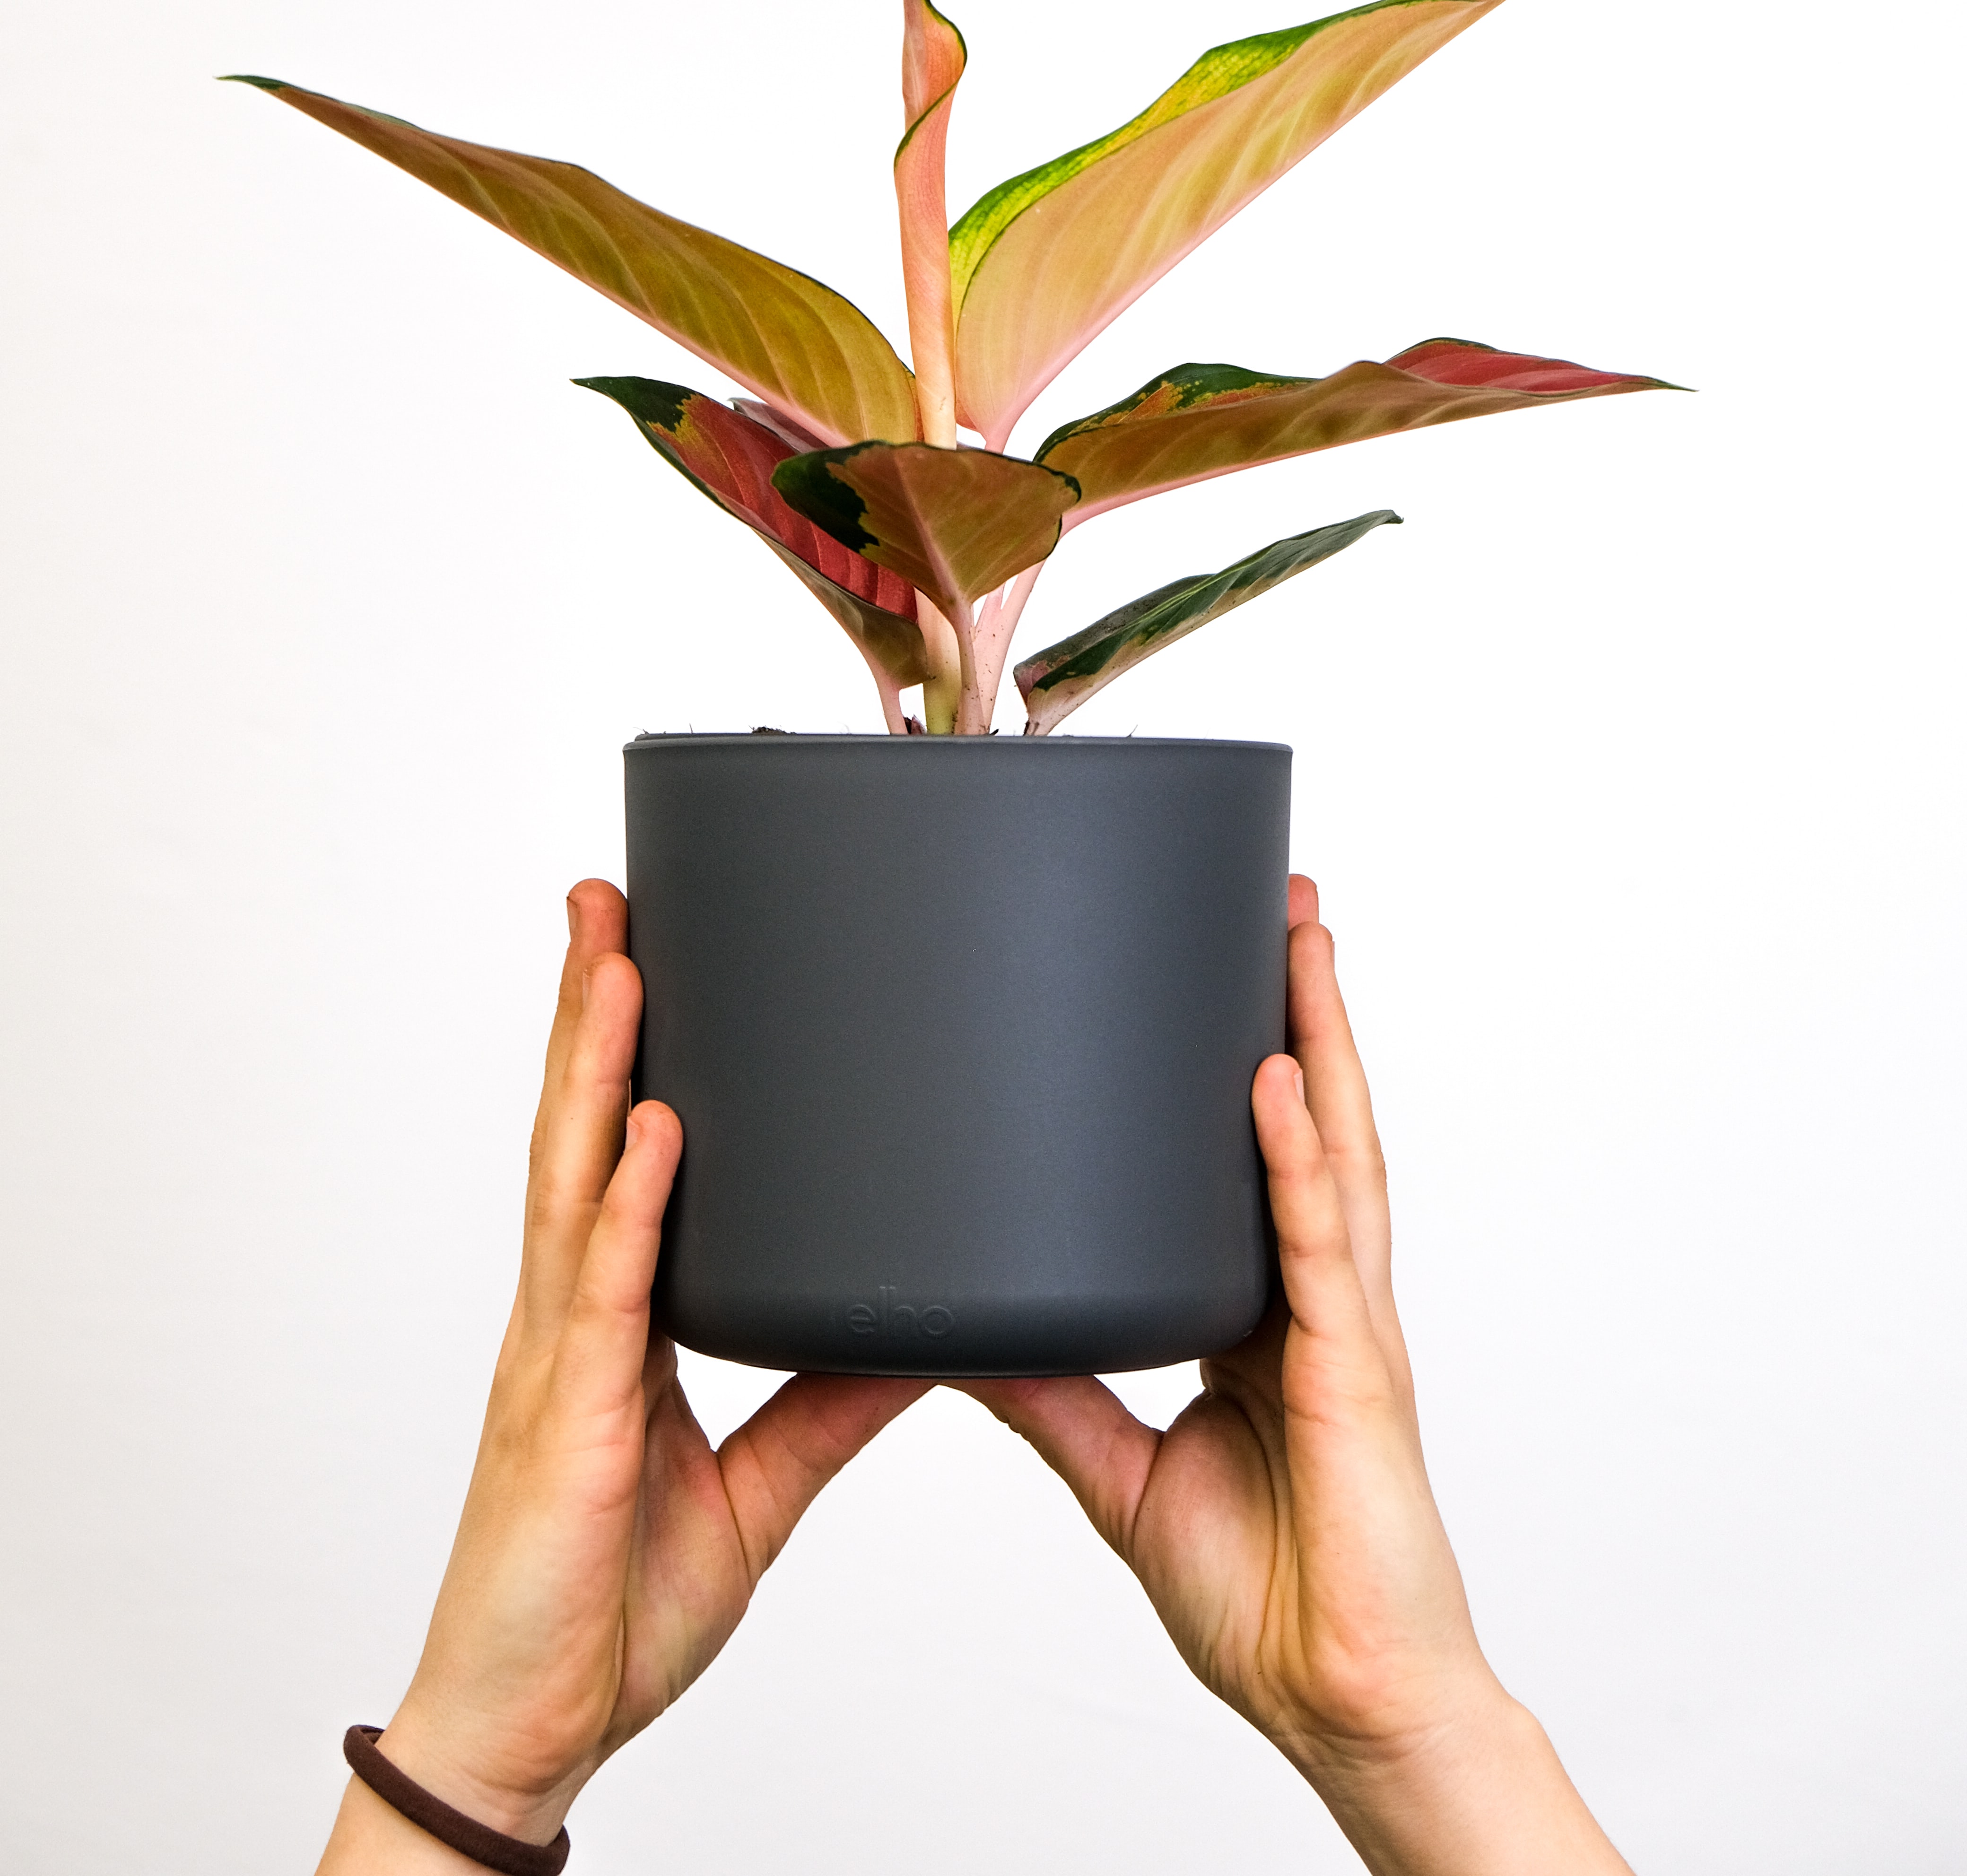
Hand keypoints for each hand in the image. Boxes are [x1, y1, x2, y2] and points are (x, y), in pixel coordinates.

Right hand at [319, 881, 926, 1869]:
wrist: (532, 1727)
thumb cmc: (611, 1603)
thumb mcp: (755, 1488)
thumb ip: (827, 1406)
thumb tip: (921, 1336)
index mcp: (609, 1322)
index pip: (614, 1155)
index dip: (621, 1053)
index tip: (643, 950)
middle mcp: (574, 1318)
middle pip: (580, 1133)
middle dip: (589, 1011)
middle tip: (609, 894)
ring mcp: (563, 1362)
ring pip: (576, 1181)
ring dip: (596, 1062)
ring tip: (621, 952)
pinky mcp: (576, 1425)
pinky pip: (610, 1295)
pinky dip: (634, 1203)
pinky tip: (658, 1125)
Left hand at [964, 876, 1632, 1875]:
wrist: (1341, 1704)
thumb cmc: (1272, 1600)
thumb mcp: (1126, 1477)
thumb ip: (1055, 1399)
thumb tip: (963, 1333)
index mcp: (1270, 1316)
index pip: (1260, 1162)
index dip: (1251, 1064)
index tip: (1219, 969)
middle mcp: (1316, 1300)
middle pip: (1313, 1125)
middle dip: (1299, 1008)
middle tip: (1275, 898)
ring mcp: (1345, 1328)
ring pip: (1335, 1154)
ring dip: (1318, 1037)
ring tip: (1293, 933)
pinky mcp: (1352, 1374)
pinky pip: (1317, 1245)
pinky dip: (1296, 1156)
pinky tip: (1275, 1077)